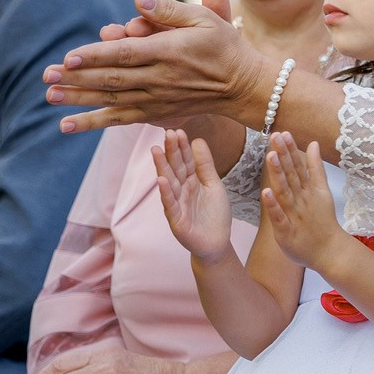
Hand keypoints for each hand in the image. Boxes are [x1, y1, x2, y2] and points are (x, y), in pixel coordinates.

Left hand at [45, 0, 271, 134]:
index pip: (126, 55)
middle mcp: (161, 79)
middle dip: (78, 78)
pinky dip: (94, 122)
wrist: (244, 86)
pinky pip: (121, 119)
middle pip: (113, 79)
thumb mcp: (204, 18)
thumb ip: (169, 9)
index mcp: (170, 52)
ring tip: (50, 96)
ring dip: (79, 99)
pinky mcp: (157, 113)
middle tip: (47, 75)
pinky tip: (68, 125)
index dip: (97, 56)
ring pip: (112, 100)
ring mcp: (158, 99)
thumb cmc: (224, 45)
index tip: (69, 57)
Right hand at [153, 131, 235, 261]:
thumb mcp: (214, 185)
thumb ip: (206, 165)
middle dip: (171, 151)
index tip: (178, 131)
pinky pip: (170, 204)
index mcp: (191, 181)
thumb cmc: (214, 214)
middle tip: (167, 133)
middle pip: (175, 168)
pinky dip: (166, 192)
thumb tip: (197, 140)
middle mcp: (181, 190)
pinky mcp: (176, 220)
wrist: (217, 243)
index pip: (185, 160)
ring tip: (156, 150)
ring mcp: (177, 204)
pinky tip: (161, 180)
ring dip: (162, 167)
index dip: (182, 147)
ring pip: (169, 183)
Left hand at [262, 133, 341, 268]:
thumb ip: (315, 168)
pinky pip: (279, 217)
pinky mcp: (287, 231)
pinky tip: (266, 192)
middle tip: (275, 136)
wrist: (330, 251)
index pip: (298, 167)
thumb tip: (312, 143)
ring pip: (285, 192)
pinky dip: (273, 205)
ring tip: (271, 156)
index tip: (283, 133)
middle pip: (292, 175)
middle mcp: (302, 200)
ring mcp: (295, 215)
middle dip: (283, 155)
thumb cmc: (322, 221)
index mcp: (309, 190)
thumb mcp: (322, 191)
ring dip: (279, 174)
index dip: (290, 150)